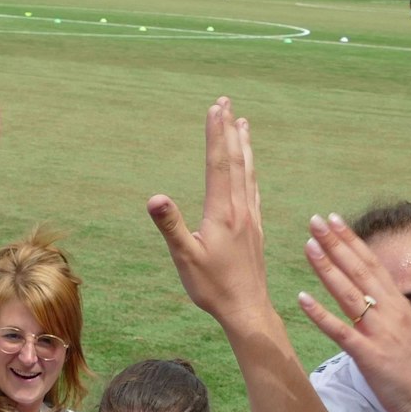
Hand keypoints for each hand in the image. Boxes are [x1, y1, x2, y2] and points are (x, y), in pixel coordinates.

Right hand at [147, 98, 274, 331]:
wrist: (247, 309)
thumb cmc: (212, 287)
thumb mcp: (185, 258)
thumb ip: (171, 226)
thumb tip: (154, 197)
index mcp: (222, 212)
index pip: (218, 164)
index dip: (215, 134)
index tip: (215, 108)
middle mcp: (240, 209)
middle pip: (235, 161)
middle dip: (229, 130)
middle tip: (226, 102)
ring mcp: (250, 218)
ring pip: (248, 172)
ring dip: (243, 146)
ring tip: (243, 124)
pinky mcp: (255, 229)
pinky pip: (254, 189)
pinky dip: (251, 170)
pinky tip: (250, 168)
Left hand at [296, 214, 410, 411]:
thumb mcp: (407, 332)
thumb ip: (390, 315)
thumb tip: (373, 302)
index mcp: (399, 305)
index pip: (372, 264)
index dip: (352, 240)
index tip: (334, 220)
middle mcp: (390, 312)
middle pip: (359, 270)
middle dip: (336, 243)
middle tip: (315, 220)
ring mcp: (380, 332)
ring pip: (349, 293)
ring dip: (327, 268)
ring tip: (308, 245)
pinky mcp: (369, 355)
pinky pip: (341, 331)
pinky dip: (320, 314)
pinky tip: (301, 298)